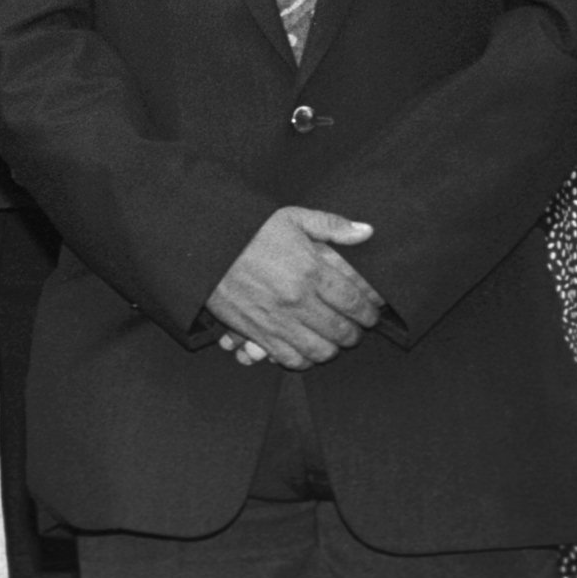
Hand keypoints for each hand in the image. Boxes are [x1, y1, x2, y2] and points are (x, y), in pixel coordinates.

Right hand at [204, 207, 383, 369]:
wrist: (203, 245)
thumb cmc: (248, 229)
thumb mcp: (291, 217)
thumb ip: (331, 225)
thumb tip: (367, 232)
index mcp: (310, 269)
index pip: (354, 301)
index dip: (369, 311)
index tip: (372, 313)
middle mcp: (297, 299)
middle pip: (342, 330)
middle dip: (355, 333)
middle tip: (357, 330)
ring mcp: (277, 320)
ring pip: (320, 351)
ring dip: (333, 349)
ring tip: (334, 341)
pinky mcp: (257, 333)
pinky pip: (290, 359)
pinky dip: (305, 360)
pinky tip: (308, 350)